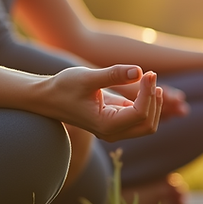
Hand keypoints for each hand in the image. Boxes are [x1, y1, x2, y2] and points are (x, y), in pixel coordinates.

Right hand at [42, 65, 161, 141]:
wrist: (47, 98)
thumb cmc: (64, 87)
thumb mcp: (87, 77)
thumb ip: (114, 74)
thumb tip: (139, 71)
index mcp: (106, 125)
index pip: (140, 114)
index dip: (148, 93)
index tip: (148, 72)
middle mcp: (112, 132)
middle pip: (148, 124)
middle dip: (154, 101)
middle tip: (151, 74)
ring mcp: (115, 130)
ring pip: (146, 124)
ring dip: (153, 104)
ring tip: (151, 79)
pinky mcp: (115, 122)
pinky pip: (139, 118)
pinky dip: (146, 103)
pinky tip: (145, 84)